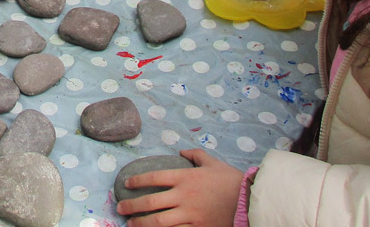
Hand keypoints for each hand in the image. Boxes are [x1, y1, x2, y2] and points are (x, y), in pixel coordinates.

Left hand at [116, 150, 243, 226]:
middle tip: (120, 207)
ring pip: (159, 221)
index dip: (137, 180)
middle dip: (132, 205)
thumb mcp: (212, 162)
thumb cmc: (231, 180)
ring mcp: (190, 215)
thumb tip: (181, 150)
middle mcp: (184, 196)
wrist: (250, 200)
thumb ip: (195, 155)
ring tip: (130, 224)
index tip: (126, 183)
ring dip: (142, 223)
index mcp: (185, 177)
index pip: (154, 178)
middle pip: (151, 202)